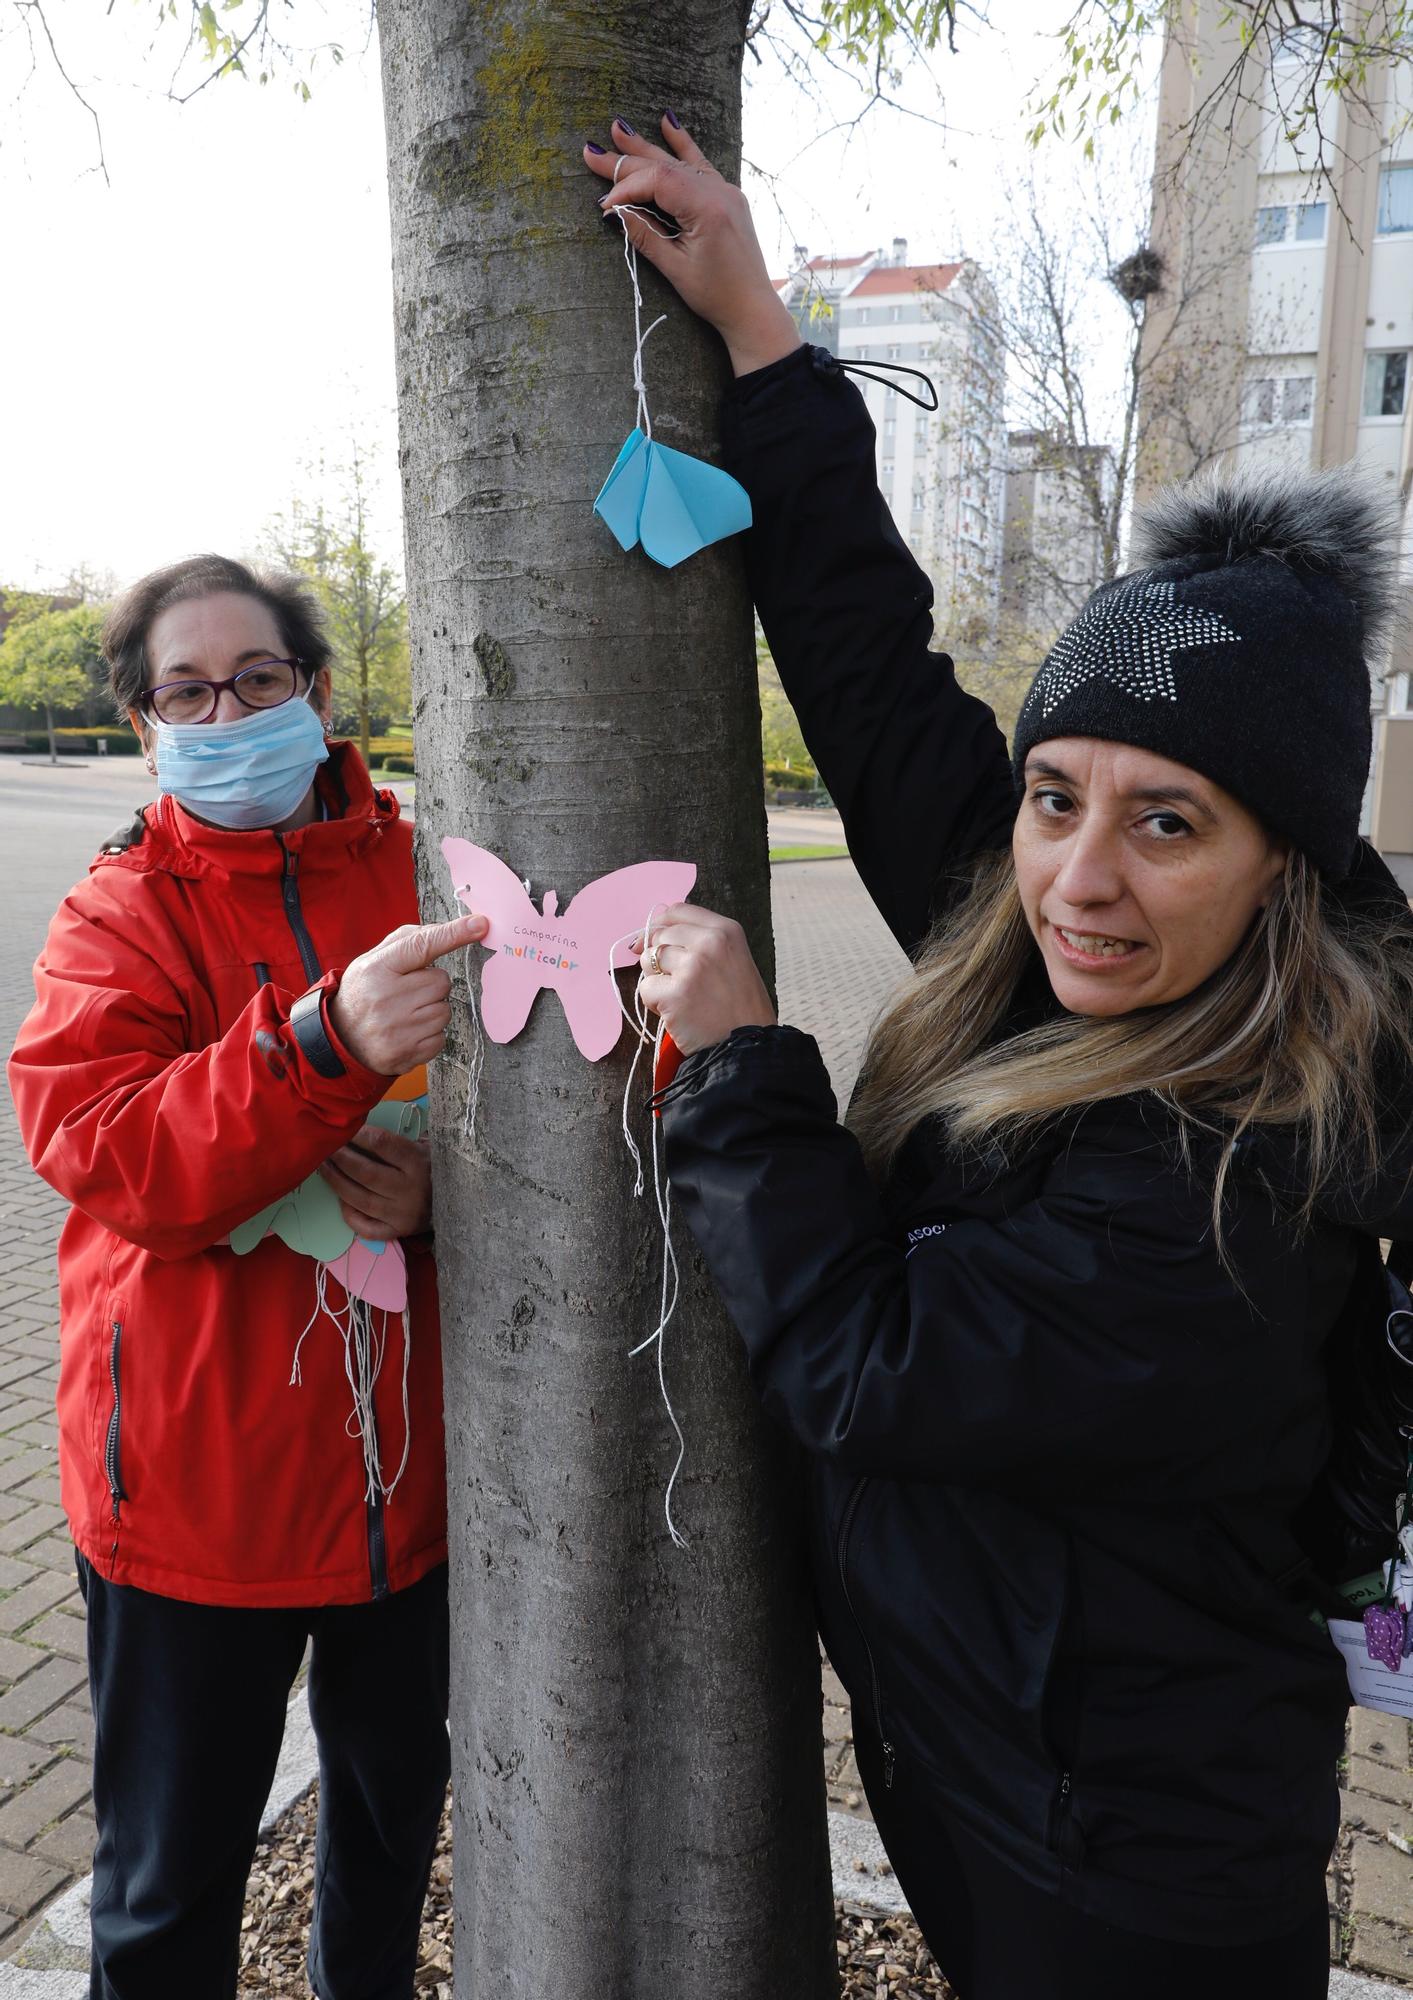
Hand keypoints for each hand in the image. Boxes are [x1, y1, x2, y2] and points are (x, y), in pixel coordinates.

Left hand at [318, 1125, 431, 1240]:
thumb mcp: (425, 1148)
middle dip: (340, 1158)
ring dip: (336, 1182)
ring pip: (359, 1198)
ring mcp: (402, 1214)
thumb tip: (359, 1128)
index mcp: (419, 1163)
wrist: (460, 1203)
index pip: (382, 1144)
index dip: (359, 1134)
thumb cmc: (435, 1168)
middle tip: (325, 1148)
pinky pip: (366, 1226)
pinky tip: (341, 1200)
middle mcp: (410, 1190)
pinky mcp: (397, 1231)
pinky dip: (349, 1214)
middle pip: (365, 1172)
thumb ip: (396, 1141)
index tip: (345, 1128)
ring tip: (323, 1168)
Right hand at [328, 914, 485, 1075]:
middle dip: (432, 985)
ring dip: (432, 1010)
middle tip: (408, 992)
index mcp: (376, 969)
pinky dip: (430, 1034)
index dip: (454, 934)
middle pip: (441, 981)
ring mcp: (396, 1028)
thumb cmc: (364, 993)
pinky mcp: (406, 1052)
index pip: (421, 946)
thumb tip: (448, 929)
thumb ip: (409, 940)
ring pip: (445, 1011)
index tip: (479, 924)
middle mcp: (385, 998)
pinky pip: (441, 1037)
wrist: (341, 1040)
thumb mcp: (373, 960)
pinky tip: (409, 1031)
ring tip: (406, 1013)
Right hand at [584, 115, 801, 376]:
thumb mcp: (675, 268)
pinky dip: (682, 145)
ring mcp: (725, 191)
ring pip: (679, 163)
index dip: (626, 189)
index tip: (604, 207)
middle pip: (664, 167)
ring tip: (618, 129)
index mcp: (708, 208)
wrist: (753, 308)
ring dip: (646, 149)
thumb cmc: (716, 295)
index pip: (657, 181)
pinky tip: (668, 122)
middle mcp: (719, 192)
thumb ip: (645, 235)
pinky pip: (700, 164)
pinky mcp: (727, 197)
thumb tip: (615, 212)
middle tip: (591, 152)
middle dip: (626, 161)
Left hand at [635, 904, 775, 1055]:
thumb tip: (649, 931)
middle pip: (659, 935)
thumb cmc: (740, 1007)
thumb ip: (699, 941)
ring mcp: (692, 967)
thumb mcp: (732, 960)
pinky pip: (646, 989)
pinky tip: (677, 1013)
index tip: (653, 941)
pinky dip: (655, 1003)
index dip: (660, 925)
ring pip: (648, 960)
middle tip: (676, 981)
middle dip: (657, 957)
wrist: (750, 1046)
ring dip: (657, 980)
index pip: (677, 911)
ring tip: (681, 997)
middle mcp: (710, 943)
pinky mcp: (676, 994)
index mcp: (726, 931)